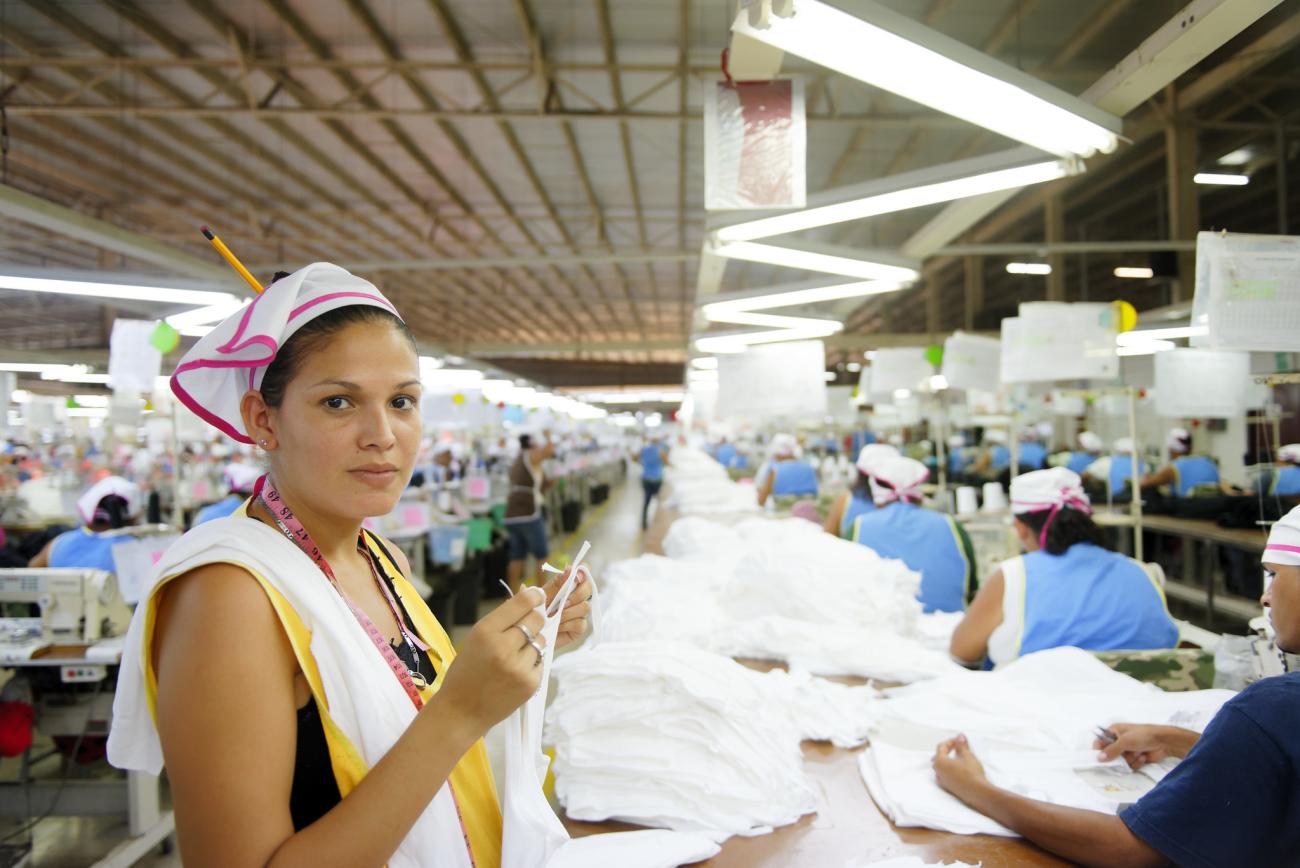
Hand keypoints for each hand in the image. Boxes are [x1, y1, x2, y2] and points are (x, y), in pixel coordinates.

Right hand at [433, 587, 546, 735]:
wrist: (461, 711)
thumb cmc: (466, 672)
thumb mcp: (475, 638)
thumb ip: (501, 620)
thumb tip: (529, 596)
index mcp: (486, 631)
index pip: (521, 603)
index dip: (534, 596)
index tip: (538, 596)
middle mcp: (503, 647)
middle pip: (536, 619)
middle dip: (533, 621)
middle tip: (522, 630)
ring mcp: (519, 666)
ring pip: (541, 640)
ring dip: (531, 644)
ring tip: (513, 657)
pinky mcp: (530, 683)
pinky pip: (541, 661)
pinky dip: (532, 663)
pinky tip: (515, 672)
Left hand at [541, 566, 592, 648]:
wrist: (529, 635)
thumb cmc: (534, 613)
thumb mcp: (541, 597)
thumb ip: (555, 584)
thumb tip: (568, 567)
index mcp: (567, 585)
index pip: (582, 573)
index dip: (582, 572)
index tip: (576, 576)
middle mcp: (576, 597)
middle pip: (589, 588)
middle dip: (577, 594)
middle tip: (563, 602)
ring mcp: (579, 613)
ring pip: (585, 607)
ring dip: (568, 612)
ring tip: (554, 616)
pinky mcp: (579, 628)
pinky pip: (581, 623)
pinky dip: (567, 624)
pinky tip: (557, 627)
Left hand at [932, 734, 988, 802]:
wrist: (977, 792)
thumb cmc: (971, 773)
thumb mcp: (967, 755)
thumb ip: (962, 745)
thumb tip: (960, 736)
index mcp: (939, 762)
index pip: (941, 747)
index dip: (950, 742)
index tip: (959, 741)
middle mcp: (937, 772)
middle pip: (939, 757)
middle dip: (947, 751)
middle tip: (957, 747)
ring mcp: (942, 781)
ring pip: (941, 767)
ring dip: (948, 761)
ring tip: (958, 758)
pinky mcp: (948, 788)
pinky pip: (945, 775)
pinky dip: (950, 770)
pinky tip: (959, 769)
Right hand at [1093, 723, 1197, 769]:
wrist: (1164, 742)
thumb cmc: (1144, 735)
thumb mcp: (1125, 741)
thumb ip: (1111, 750)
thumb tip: (1099, 758)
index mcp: (1114, 732)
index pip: (1100, 741)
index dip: (1099, 750)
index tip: (1100, 758)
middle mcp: (1119, 741)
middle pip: (1110, 754)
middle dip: (1118, 757)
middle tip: (1122, 757)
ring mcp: (1127, 750)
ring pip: (1121, 761)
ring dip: (1130, 759)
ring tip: (1138, 753)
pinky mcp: (1135, 758)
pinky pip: (1130, 765)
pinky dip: (1137, 762)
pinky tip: (1143, 756)